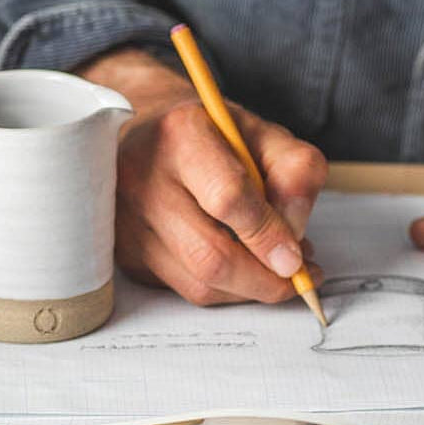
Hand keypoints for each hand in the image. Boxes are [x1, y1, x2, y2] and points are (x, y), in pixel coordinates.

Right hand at [77, 47, 327, 304]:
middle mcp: (143, 178)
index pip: (228, 198)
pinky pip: (185, 289)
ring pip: (198, 283)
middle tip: (297, 278)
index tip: (297, 258)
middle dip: (264, 280)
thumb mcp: (266, 134)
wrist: (150, 134)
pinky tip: (241, 268)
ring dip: (247, 290)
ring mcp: (128, 221)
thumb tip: (292, 239)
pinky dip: (224, 289)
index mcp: (180, 134)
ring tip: (274, 270)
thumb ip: (295, 173)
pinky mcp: (126, 253)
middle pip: (210, 256)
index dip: (268, 235)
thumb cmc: (213, 134)